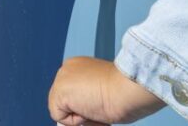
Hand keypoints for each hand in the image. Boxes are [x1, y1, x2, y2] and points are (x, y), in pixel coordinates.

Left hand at [48, 57, 164, 124]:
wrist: (128, 89)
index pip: (74, 92)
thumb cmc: (126, 92)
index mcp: (80, 66)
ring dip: (81, 115)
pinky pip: (60, 116)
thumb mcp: (106, 91)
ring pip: (63, 109)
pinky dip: (76, 121)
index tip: (102, 103)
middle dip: (82, 109)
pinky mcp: (59, 91)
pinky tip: (90, 109)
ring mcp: (61, 78)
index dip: (87, 104)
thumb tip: (83, 114)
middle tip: (101, 107)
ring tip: (98, 107)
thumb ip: (89, 97)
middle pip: (65, 100)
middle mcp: (67, 68)